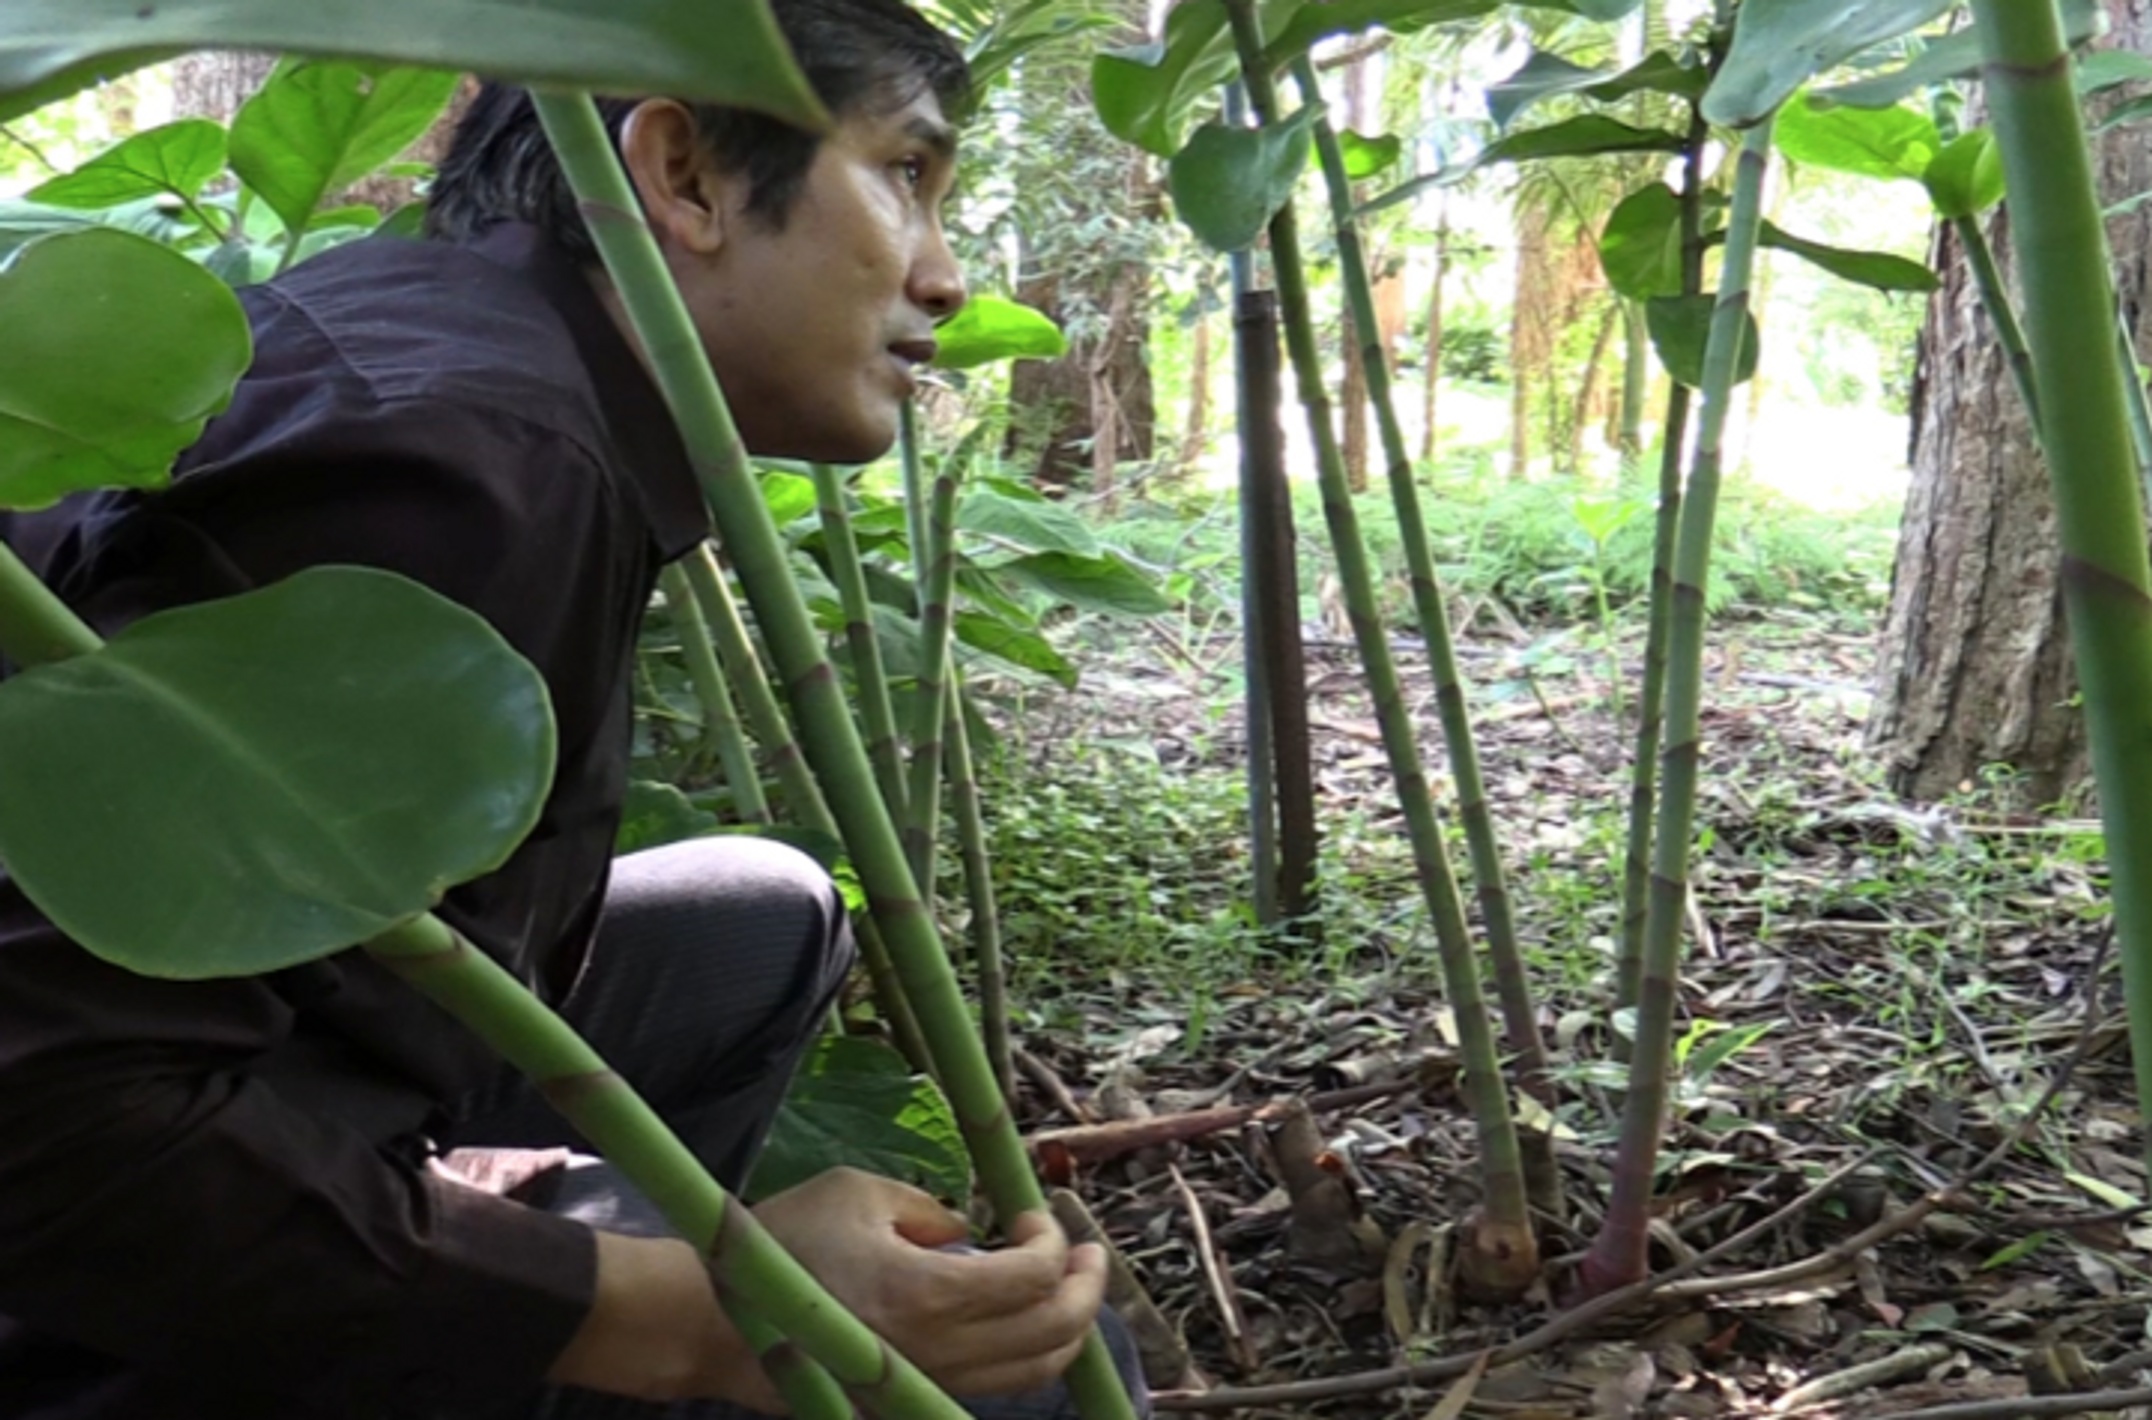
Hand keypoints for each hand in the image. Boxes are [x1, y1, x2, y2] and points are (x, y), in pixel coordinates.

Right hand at [753, 1166, 1108, 1397]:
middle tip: (1089, 1254)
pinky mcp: (906, 1404)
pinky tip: (1021, 1323)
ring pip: (1031, 1374)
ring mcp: (924, 1386)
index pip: (1032, 1277)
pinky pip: (990, 1387)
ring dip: (1065, 1330)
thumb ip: (930, 1211)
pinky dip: (1023, 1357)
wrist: (715, 1324)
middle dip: (1085, 1290)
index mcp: (927, 1293)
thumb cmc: (783, 1242)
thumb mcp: (859, 1194)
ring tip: (1072, 1290)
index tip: (1036, 1216)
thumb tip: (970, 1234)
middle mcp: (938, 1352)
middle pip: (1051, 1334)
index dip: (1053, 1242)